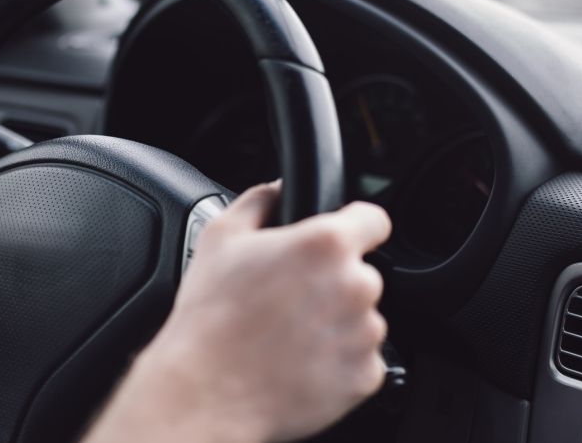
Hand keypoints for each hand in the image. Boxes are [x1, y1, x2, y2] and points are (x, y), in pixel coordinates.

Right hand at [91, 182, 390, 442]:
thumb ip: (259, 200)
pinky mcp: (366, 375)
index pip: (374, 219)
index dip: (355, 226)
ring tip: (289, 336)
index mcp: (326, 244)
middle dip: (334, 283)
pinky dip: (339, 362)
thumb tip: (277, 189)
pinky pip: (363, 360)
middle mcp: (355, 286)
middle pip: (362, 274)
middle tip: (291, 300)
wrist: (207, 392)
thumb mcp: (221, 237)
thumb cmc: (211, 318)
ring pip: (362, 318)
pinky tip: (300, 362)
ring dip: (337, 324)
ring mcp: (365, 334)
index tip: (341, 239)